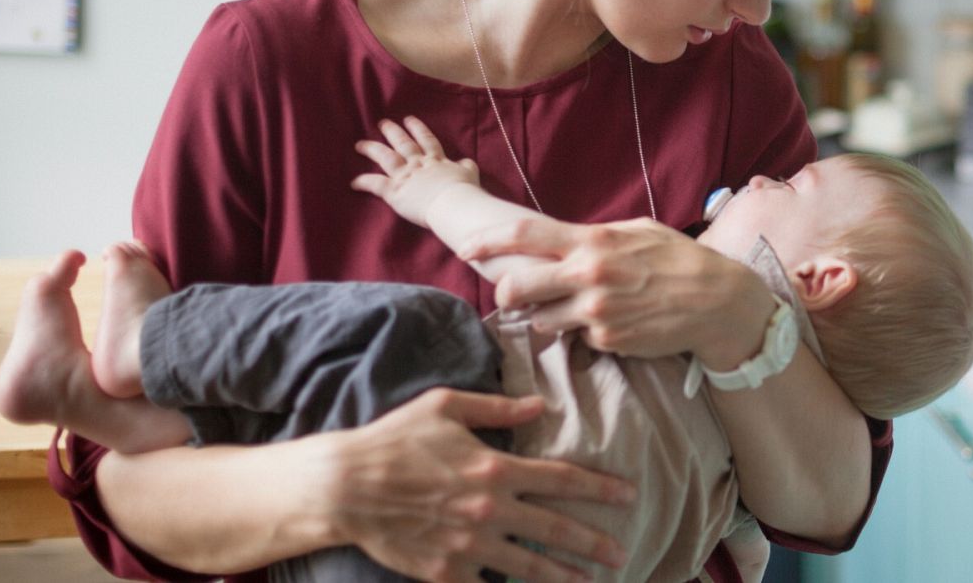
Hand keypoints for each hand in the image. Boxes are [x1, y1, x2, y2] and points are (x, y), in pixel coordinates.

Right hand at [326, 387, 633, 582]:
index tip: (628, 496)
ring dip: (565, 576)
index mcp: (495, 467)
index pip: (563, 479)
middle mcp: (490, 509)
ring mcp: (470, 545)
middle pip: (556, 529)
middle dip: (594, 542)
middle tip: (621, 553)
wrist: (344, 488)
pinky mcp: (447, 573)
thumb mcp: (445, 406)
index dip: (600, 489)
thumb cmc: (394, 440)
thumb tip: (539, 406)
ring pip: (530, 567)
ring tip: (588, 582)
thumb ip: (497, 407)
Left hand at [352, 117, 479, 227]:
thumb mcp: (470, 173)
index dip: (417, 129)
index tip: (409, 120)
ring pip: (385, 157)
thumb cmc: (464, 191)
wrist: (453, 203)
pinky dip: (364, 182)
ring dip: (372, 149)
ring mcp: (405, 175)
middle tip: (382, 123)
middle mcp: (418, 163)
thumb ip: (465, 166)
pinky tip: (353, 182)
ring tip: (360, 144)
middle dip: (392, 132)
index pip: (426, 140)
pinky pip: (375, 184)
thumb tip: (465, 162)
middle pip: (403, 144)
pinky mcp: (395, 191)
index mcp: (436, 160)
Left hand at [460, 217, 775, 365]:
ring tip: (584, 308)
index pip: (524, 235)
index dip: (487, 241)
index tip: (465, 248)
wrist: (718, 302)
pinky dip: (588, 333)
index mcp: (593, 241)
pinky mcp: (607, 341)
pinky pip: (580, 339)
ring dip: (551, 317)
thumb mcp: (637, 231)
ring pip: (543, 320)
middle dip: (507, 293)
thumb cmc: (679, 259)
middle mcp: (588, 276)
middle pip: (517, 287)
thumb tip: (560, 240)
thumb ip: (594, 236)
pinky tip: (617, 322)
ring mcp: (596, 312)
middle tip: (514, 296)